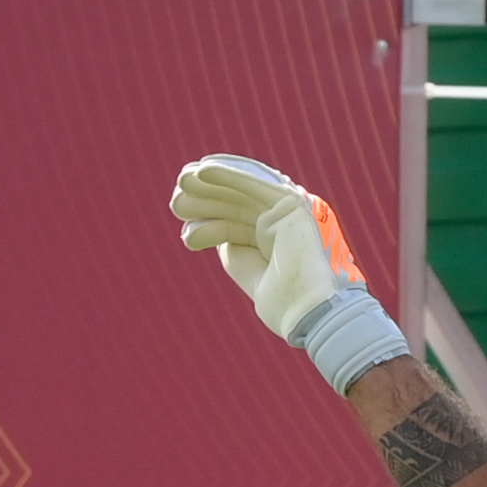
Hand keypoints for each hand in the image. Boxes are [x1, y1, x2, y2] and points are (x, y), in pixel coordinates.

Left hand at [169, 155, 369, 339]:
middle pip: (237, 206)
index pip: (237, 225)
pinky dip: (231, 175)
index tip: (186, 233)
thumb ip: (235, 248)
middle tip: (176, 203)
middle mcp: (285, 223)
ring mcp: (291, 213)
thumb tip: (216, 227)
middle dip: (206, 201)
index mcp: (277, 242)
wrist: (310, 316)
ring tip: (182, 182)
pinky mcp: (294, 205)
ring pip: (243, 195)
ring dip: (212, 186)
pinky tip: (204, 171)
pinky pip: (257, 185)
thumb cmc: (285, 305)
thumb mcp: (249, 270)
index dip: (211, 224)